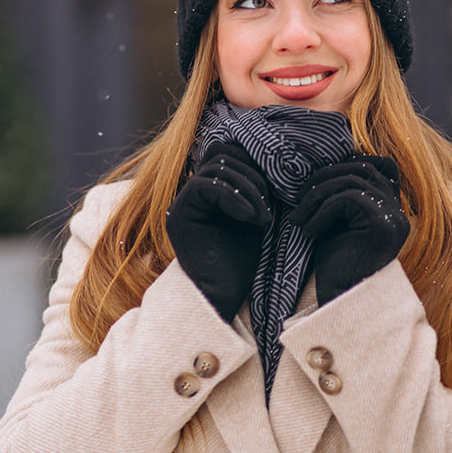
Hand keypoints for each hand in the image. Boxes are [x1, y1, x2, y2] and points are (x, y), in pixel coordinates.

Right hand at [166, 144, 271, 321]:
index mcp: (206, 194)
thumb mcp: (252, 217)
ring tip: (262, 217)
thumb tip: (268, 158)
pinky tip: (251, 219)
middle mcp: (189, 196)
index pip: (226, 156)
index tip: (273, 193)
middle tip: (268, 206)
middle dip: (252, 176)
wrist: (224, 297)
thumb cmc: (241, 263)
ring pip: (215, 169)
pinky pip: (204, 186)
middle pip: (221, 157)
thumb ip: (253, 190)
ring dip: (247, 189)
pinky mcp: (178, 216)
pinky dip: (234, 198)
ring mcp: (181, 204)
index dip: (253, 165)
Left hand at [287, 155, 409, 304]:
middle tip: (298, 201)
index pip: (382, 164)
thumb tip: (321, 164)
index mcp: (392, 208)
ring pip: (352, 181)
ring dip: (317, 196)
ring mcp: (394, 218)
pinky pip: (347, 199)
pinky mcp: (383, 225)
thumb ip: (339, 193)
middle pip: (362, 169)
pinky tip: (310, 232)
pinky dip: (322, 212)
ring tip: (299, 218)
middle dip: (323, 179)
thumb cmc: (336, 262)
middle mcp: (399, 211)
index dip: (349, 163)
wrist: (340, 299)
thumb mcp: (336, 220)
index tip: (317, 182)